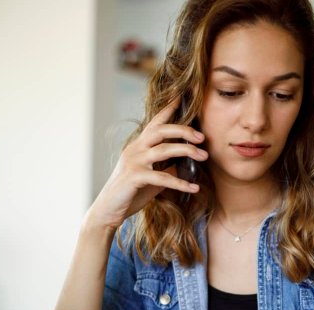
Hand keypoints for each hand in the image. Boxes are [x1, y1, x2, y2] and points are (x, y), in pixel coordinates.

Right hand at [87, 98, 207, 229]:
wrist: (108, 210)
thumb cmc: (131, 192)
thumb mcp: (152, 176)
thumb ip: (165, 167)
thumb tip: (185, 163)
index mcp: (139, 145)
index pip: (155, 122)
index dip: (168, 108)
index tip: (182, 95)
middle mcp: (135, 149)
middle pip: (161, 131)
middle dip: (183, 130)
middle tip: (202, 137)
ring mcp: (133, 162)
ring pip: (163, 150)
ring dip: (187, 151)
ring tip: (204, 156)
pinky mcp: (134, 177)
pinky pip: (162, 177)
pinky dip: (180, 182)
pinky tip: (194, 187)